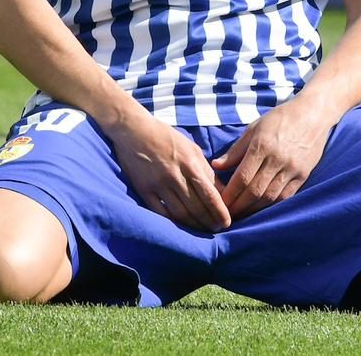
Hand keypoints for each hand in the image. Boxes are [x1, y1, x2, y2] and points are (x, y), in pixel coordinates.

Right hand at [109, 112, 230, 231]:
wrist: (133, 130)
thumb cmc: (166, 138)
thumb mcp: (191, 148)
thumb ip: (206, 171)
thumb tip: (222, 193)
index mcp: (190, 162)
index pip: (210, 194)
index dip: (220, 211)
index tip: (227, 222)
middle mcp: (175, 175)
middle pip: (196, 207)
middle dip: (210, 222)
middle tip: (217, 230)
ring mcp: (158, 184)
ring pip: (180, 213)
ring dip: (194, 226)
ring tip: (203, 232)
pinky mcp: (144, 190)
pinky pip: (160, 213)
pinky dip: (173, 222)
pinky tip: (181, 227)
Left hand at [210, 99, 332, 219]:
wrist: (313, 114)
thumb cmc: (279, 119)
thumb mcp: (254, 128)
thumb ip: (235, 150)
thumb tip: (216, 166)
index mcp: (262, 145)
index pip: (242, 177)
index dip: (230, 194)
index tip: (220, 203)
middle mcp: (277, 159)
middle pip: (255, 191)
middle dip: (239, 207)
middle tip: (227, 216)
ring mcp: (292, 169)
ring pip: (270, 197)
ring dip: (254, 210)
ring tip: (242, 215)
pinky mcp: (303, 175)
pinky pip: (286, 196)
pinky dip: (272, 206)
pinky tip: (261, 209)